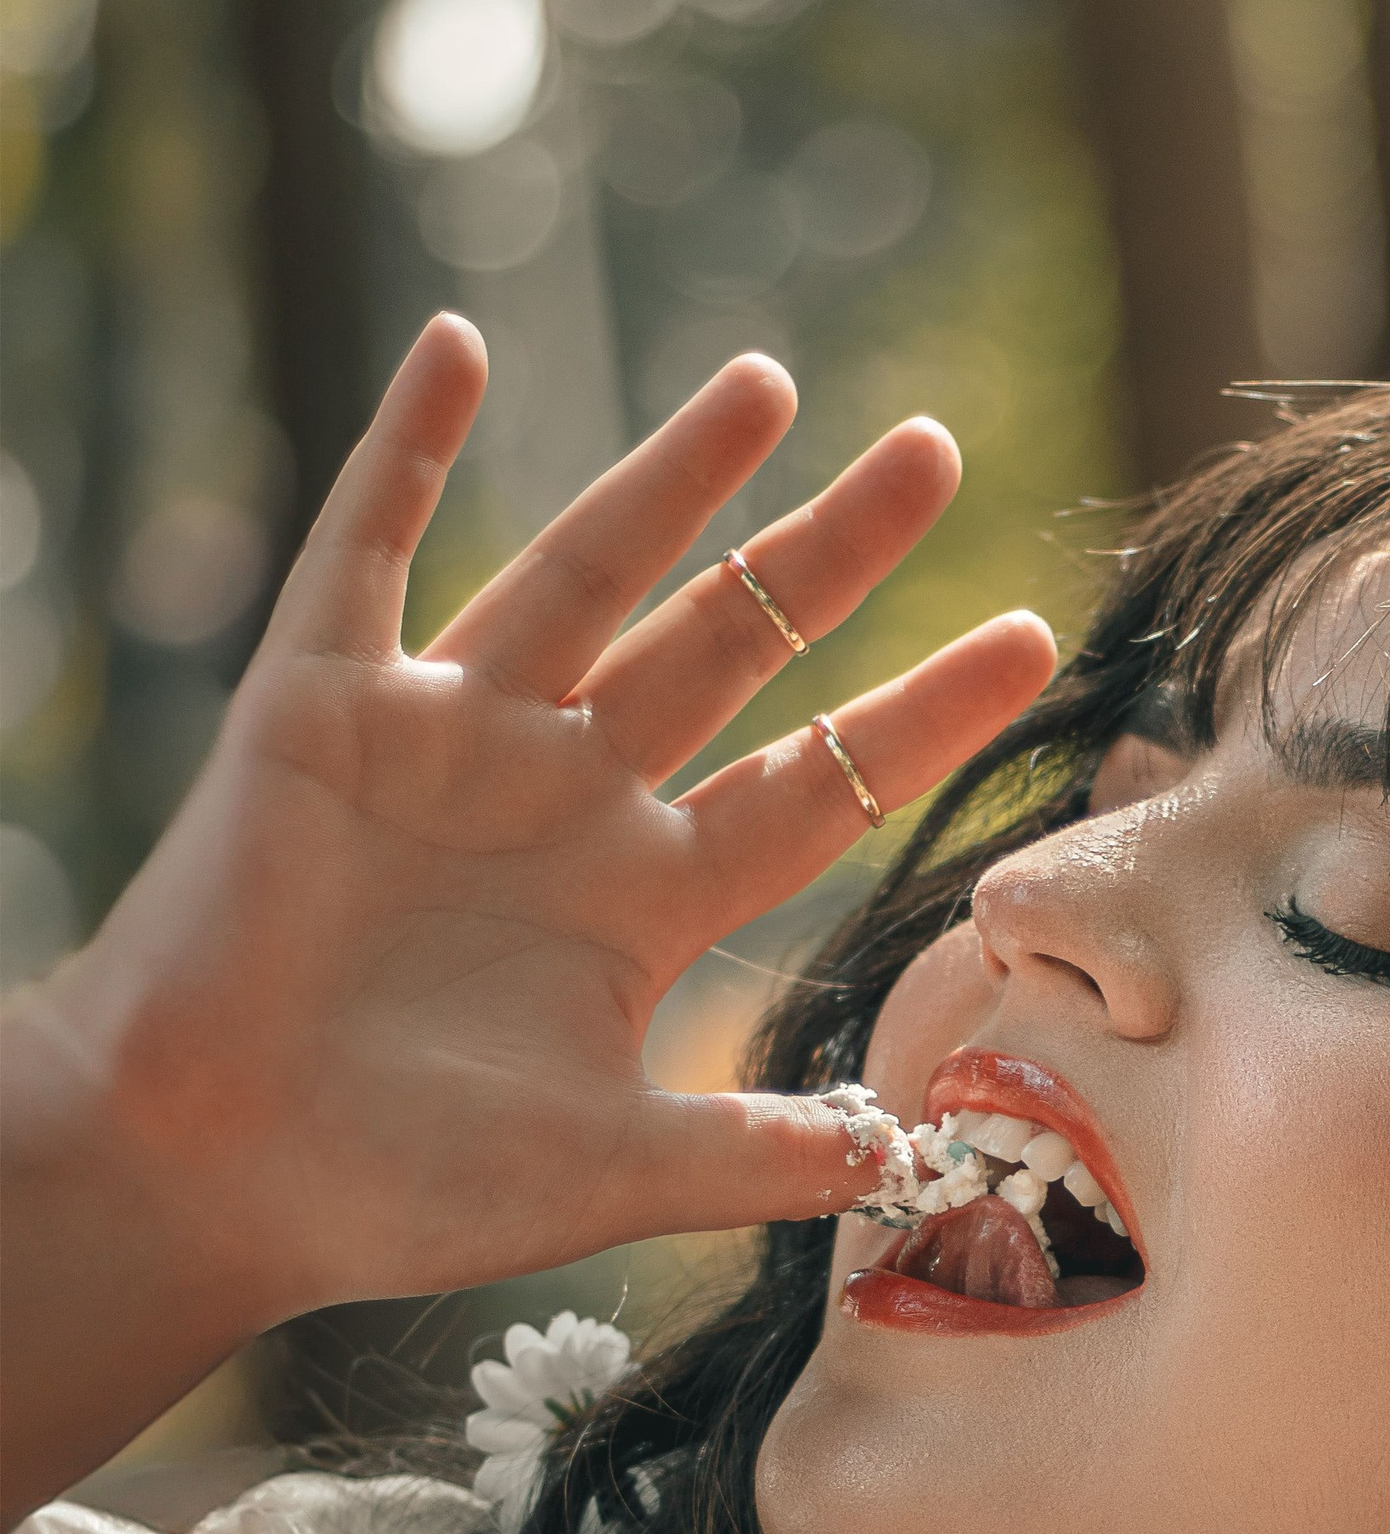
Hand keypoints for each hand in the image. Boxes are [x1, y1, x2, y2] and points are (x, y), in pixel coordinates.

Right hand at [0, 316, 1053, 1521]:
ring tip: (768, 383)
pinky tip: (458, 348)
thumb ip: (760, 1156)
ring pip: (584, 572)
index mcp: (645, 895)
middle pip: (731, 646)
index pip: (819, 783)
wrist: (213, 1182)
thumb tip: (912, 1157)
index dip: (923, 712)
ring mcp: (448, 739)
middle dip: (830, 552)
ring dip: (671, 477)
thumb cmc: (400, 1186)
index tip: (1033, 639)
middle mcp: (566, 796)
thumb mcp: (616, 1171)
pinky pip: (365, 553)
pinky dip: (402, 450)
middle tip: (935, 450)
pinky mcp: (320, 708)